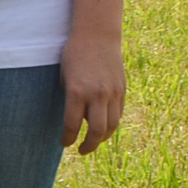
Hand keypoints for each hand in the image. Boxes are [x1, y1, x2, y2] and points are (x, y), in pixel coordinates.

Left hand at [61, 34, 126, 153]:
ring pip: (112, 125)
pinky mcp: (122, 90)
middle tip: (81, 150)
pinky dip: (111, 124)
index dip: (68, 138)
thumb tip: (77, 120)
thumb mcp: (64, 76)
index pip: (73, 124)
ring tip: (94, 142)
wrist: (97, 36)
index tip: (65, 144)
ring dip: (103, 138)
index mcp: (77, 91)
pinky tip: (104, 128)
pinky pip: (118, 114)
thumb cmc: (74, 54)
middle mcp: (97, 94)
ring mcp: (112, 93)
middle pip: (97, 131)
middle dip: (89, 145)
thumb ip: (71, 99)